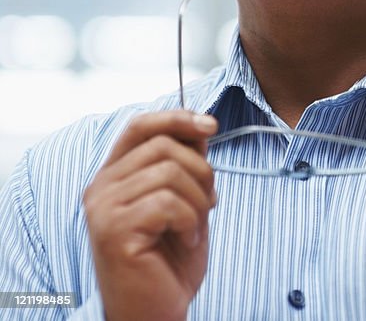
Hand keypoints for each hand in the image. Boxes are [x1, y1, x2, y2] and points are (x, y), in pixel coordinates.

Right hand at [83, 111, 218, 320]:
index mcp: (115, 176)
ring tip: (194, 227)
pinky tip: (186, 241)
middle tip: (208, 203)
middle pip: (163, 145)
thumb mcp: (185, 201)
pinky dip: (190, 221)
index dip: (177, 117)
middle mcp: (101, 188)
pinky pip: (168, 202)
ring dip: (197, 200)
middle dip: (200, 170)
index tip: (211, 125)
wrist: (155, 310)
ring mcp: (103, 209)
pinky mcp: (114, 231)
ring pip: (169, 171)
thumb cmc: (169, 260)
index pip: (140, 126)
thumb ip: (186, 165)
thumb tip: (201, 127)